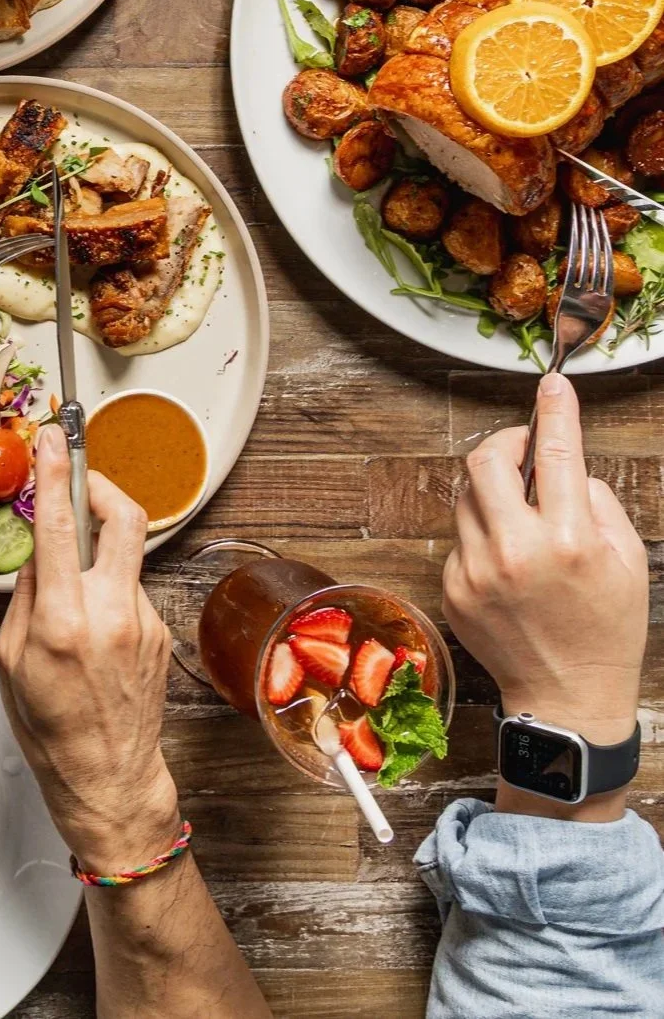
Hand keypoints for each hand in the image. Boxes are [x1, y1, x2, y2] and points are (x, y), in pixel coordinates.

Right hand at [0, 427, 179, 871]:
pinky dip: (107, 586)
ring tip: (73, 573)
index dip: (56, 471)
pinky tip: (90, 620)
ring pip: (125, 552)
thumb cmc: (52, 729)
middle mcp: (112, 613)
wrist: (109, 779)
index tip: (51, 439)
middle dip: (101, 483)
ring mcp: (144, 621)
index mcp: (65, 619)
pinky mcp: (160, 631)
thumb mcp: (10, 658)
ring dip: (99, 545)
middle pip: (124, 516)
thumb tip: (37, 552)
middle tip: (80, 477)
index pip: (62, 524)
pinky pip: (130, 588)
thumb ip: (24, 595)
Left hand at [444, 373, 647, 759]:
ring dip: (492, 490)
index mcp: (568, 542)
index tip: (552, 383)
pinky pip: (460, 536)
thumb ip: (597, 503)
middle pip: (485, 460)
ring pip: (466, 495)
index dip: (554, 411)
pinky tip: (509, 562)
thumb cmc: (605, 629)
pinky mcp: (452, 586)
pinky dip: (483, 533)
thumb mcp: (627, 562)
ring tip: (522, 515)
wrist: (567, 695)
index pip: (554, 454)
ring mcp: (476, 569)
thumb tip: (566, 466)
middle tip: (523, 448)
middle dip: (505, 442)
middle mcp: (515, 551)